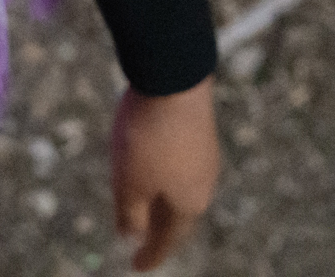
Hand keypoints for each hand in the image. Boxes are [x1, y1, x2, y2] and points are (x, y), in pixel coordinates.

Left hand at [111, 78, 218, 270]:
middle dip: (157, 229)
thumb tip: (131, 235)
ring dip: (160, 201)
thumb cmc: (149, 137)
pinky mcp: (199, 130)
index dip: (150, 255)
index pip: (167, 240)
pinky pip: (179, 165)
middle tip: (141, 242)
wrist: (175, 77)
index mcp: (188, 204)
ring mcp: (204, 156)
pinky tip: (151, 167)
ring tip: (143, 207)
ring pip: (179, 188)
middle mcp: (203, 183)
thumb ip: (130, 214)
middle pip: (177, 215)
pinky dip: (163, 176)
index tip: (136, 267)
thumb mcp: (130, 183)